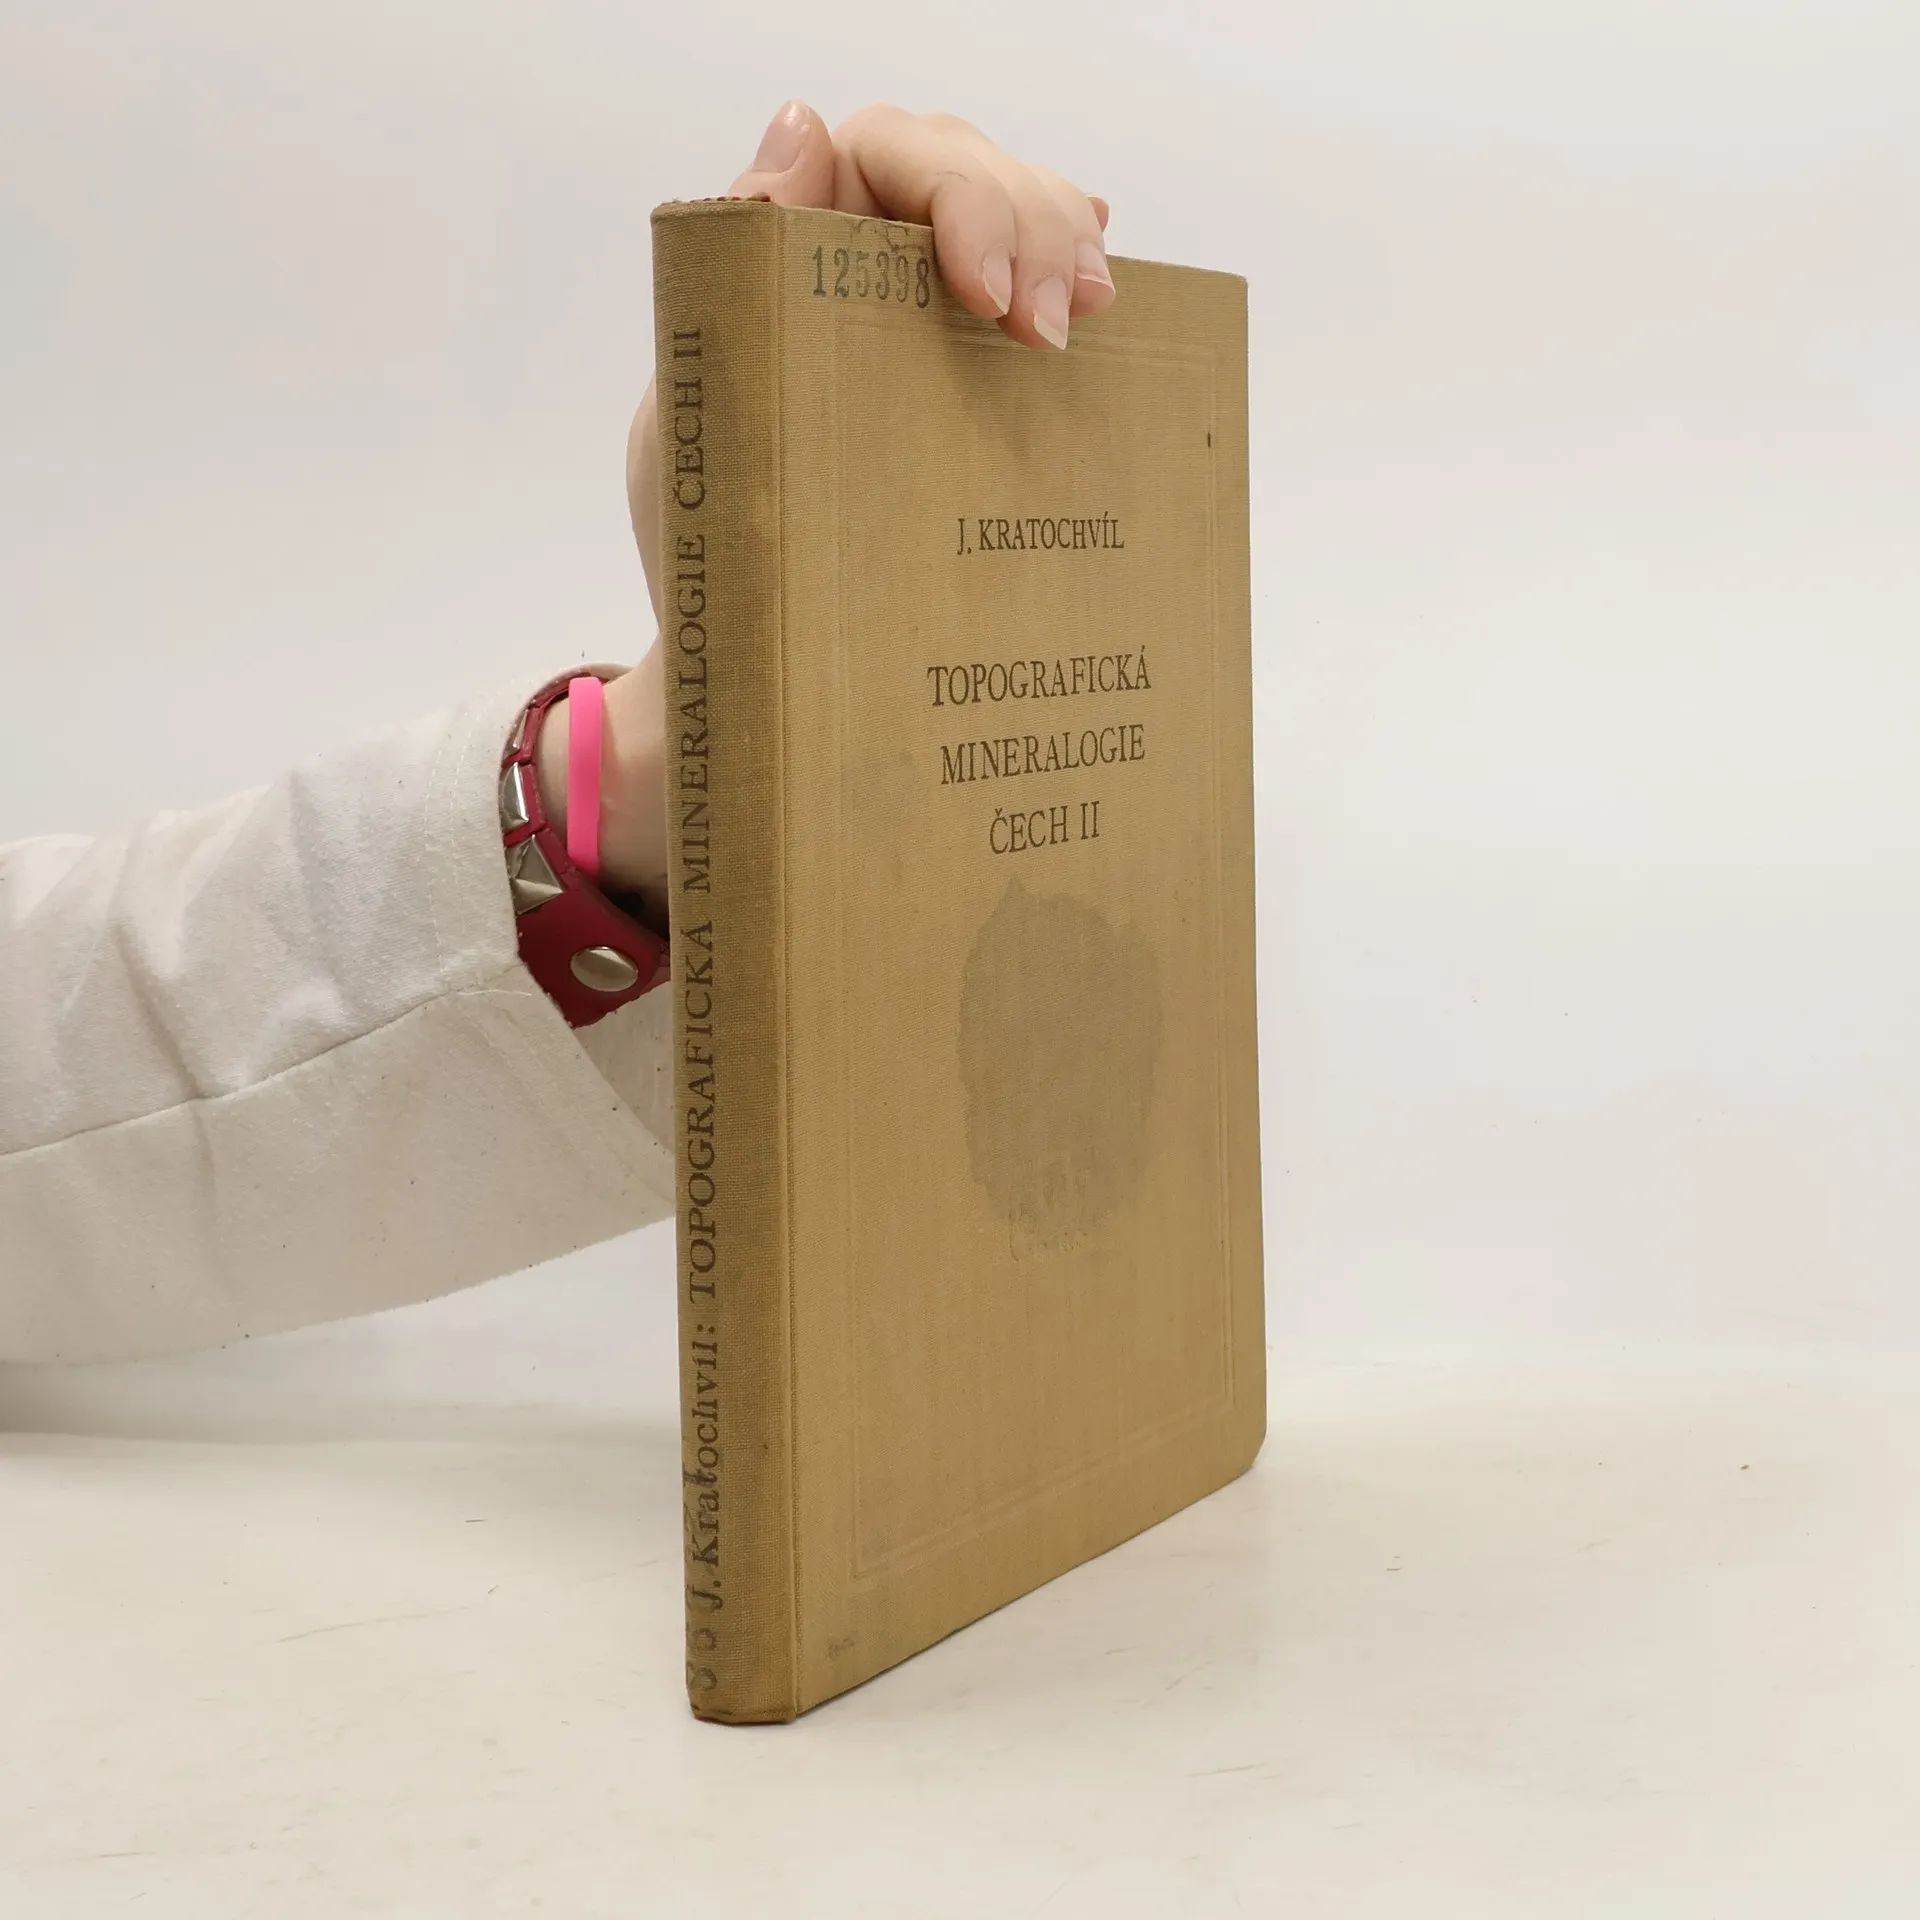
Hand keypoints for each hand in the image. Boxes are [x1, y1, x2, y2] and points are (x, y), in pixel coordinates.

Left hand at [548, 103, 1115, 908]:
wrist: (747, 666)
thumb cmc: (707, 553)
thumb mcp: (695, 412)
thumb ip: (738, 271)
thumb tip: (798, 129)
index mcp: (786, 252)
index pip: (888, 153)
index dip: (959, 194)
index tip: (987, 293)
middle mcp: (853, 262)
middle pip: (968, 174)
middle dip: (1033, 227)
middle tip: (1056, 330)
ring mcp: (915, 314)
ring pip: (1015, 216)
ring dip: (1067, 246)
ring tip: (1094, 315)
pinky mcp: (962, 377)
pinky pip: (1031, 289)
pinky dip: (1075, 275)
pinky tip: (1107, 295)